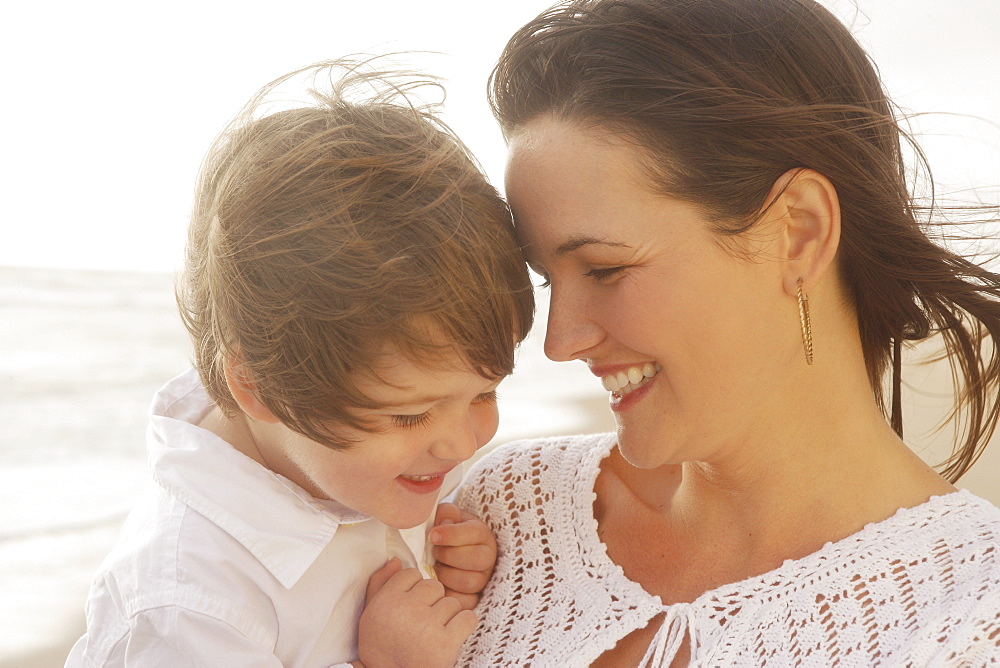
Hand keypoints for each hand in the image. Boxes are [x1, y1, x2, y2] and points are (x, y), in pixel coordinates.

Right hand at [357, 558, 476, 667]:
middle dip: (432, 602)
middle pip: (434, 586)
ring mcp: (428, 626)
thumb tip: (397, 560)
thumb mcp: (370, 614)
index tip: (410, 608)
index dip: (413, 591)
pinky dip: (463, 626)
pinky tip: (451, 636)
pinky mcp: (446, 643)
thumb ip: (380, 584)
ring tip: (433, 633)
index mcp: (387, 601)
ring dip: (447, 616)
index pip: (411, 574)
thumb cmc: (381, 647)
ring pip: (451, 602)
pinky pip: (468, 617)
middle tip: (422, 623)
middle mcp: (407, 610)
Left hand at [430, 503, 497, 610]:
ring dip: (447, 575)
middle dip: (449, 556)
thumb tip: (443, 524)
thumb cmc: (445, 532)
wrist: (447, 552)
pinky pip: (466, 603)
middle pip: (477, 559)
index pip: (474, 533)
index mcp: (482, 534)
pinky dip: (449, 595)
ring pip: (470, 582)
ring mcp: (483, 579)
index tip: (432, 535)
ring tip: (435, 568)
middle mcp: (488, 556)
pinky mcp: (475, 598)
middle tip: (434, 552)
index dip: (452, 535)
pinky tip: (439, 584)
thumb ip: (446, 514)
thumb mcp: (447, 517)